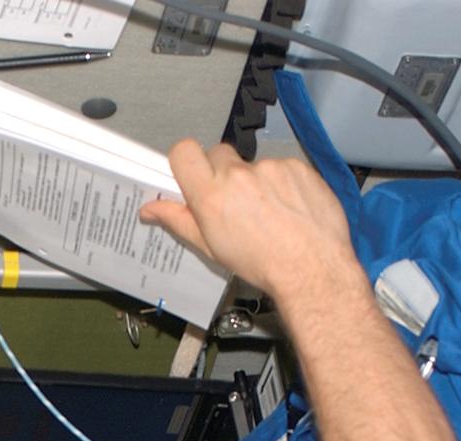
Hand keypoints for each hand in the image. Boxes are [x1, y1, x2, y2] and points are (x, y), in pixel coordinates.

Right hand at [140, 142, 357, 304]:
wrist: (312, 268)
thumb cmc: (260, 264)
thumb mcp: (212, 248)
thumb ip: (179, 221)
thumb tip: (148, 209)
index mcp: (211, 195)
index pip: (184, 151)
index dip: (187, 162)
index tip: (194, 176)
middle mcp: (238, 174)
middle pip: (219, 154)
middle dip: (222, 173)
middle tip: (234, 203)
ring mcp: (270, 167)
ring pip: (253, 165)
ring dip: (256, 182)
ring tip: (270, 214)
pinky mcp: (297, 166)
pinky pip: (282, 168)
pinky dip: (284, 184)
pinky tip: (290, 209)